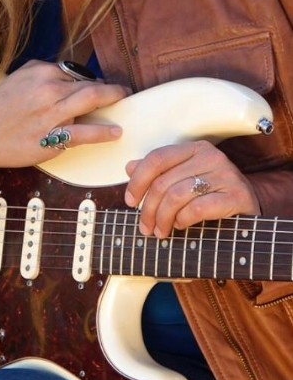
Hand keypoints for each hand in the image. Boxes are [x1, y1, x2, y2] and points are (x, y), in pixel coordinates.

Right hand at [0, 60, 126, 175]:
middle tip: (123, 92)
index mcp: (41, 71)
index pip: (77, 73)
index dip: (93, 81)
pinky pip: (84, 133)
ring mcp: (51, 114)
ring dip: (113, 101)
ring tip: (124, 103)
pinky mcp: (51, 139)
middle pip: (90, 85)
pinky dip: (103, 132)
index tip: (102, 86)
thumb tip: (71, 74)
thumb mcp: (20, 77)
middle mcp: (48, 89)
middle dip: (110, 90)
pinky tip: (116, 131)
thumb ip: (45, 71)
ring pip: (91, 102)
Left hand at [124, 140, 261, 237]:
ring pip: (177, 195)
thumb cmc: (212, 194)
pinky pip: (198, 208)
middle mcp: (210, 156)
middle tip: (145, 227)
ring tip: (160, 231)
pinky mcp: (236, 196)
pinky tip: (180, 226)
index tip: (129, 201)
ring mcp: (225, 175)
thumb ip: (159, 172)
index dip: (138, 181)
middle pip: (164, 181)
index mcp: (194, 148)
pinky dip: (183, 220)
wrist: (250, 208)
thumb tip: (130, 167)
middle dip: (148, 208)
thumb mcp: (185, 178)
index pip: (156, 158)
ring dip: (163, 218)